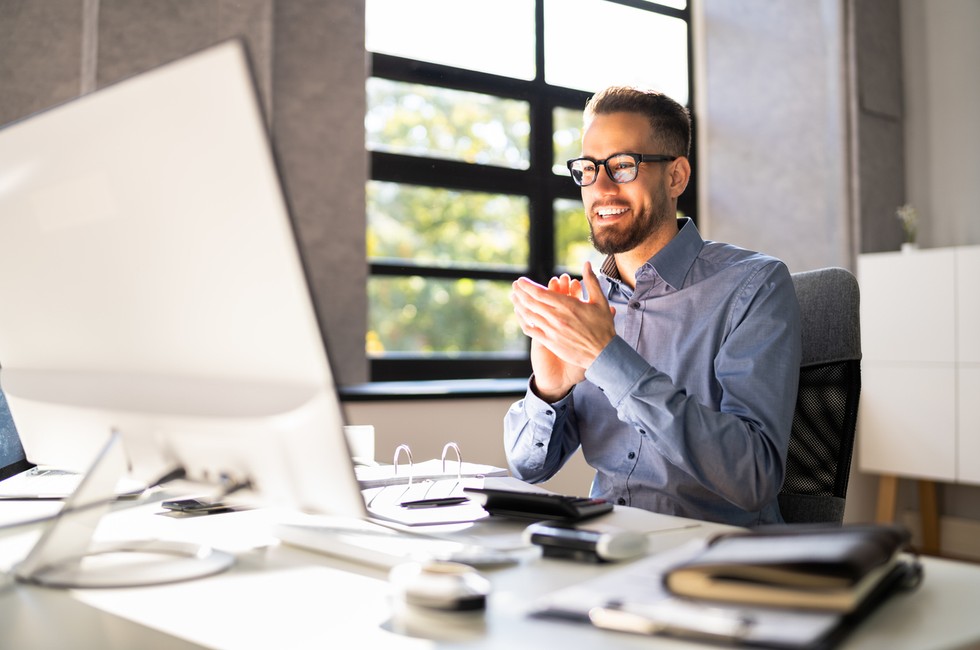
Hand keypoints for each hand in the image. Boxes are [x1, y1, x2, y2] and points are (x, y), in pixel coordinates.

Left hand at [511, 262, 616, 400]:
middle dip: (521, 292)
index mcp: (568, 306)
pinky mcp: (550, 342)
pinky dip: (523, 321)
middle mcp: (557, 318)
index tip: (521, 281)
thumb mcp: (600, 301)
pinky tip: (520, 315)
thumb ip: (591, 281)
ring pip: (529, 315)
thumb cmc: (603, 326)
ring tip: (514, 297)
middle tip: (514, 286)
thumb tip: (587, 263)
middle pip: (532, 303)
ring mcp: (552, 331)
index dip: (528, 286)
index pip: (541, 293)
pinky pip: (531, 330)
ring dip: (519, 305)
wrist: (604, 353)